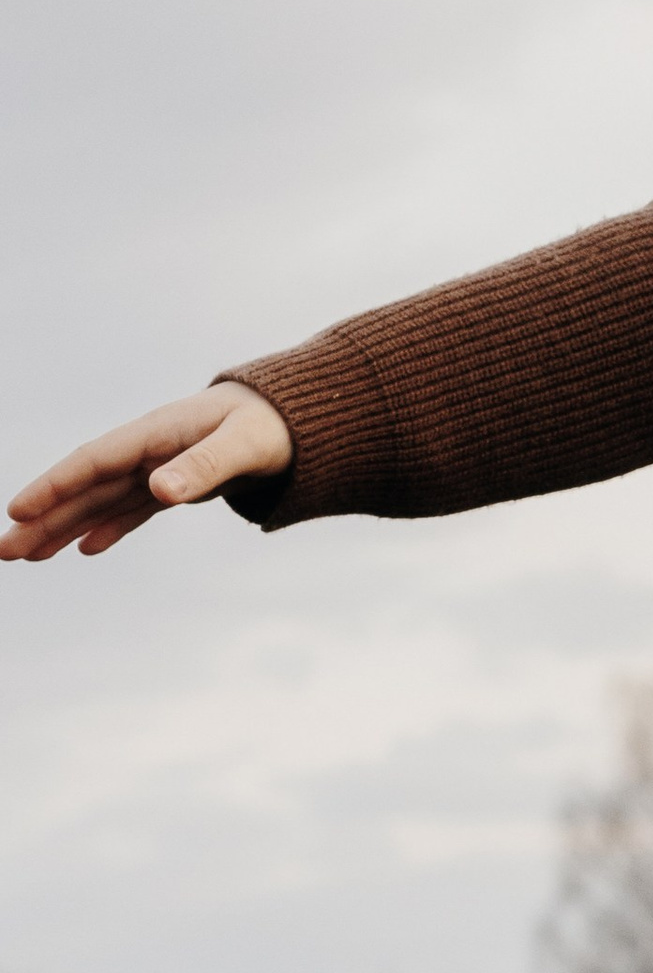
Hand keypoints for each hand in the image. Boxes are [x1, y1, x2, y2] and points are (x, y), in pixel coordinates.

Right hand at [2, 383, 293, 560]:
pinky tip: (83, 549)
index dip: (54, 486)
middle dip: (42, 518)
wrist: (303, 418)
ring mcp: (160, 466)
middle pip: (86, 487)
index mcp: (158, 433)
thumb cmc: (275, 424)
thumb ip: (204, 466)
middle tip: (1, 551)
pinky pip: (133, 509)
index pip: (94, 462)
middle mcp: (150, 450)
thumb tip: (159, 490)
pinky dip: (108, 527)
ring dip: (63, 527)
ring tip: (24, 555)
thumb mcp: (245, 444)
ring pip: (101, 501)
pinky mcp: (177, 482)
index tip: (17, 511)